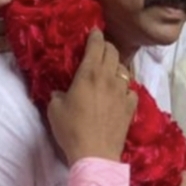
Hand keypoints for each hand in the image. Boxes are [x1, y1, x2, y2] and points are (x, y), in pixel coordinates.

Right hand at [46, 30, 136, 163]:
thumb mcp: (55, 108)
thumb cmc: (71, 129)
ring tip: (108, 72)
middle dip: (106, 47)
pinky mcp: (131, 106)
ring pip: (124, 69)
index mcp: (89, 73)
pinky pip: (130, 90)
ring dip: (116, 67)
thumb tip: (60, 92)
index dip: (95, 36)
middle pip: (113, 52)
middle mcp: (109, 77)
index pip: (96, 45)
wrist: (95, 153)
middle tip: (99, 49)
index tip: (94, 32)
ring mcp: (123, 92)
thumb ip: (58, 93)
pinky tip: (119, 93)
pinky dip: (125, 88)